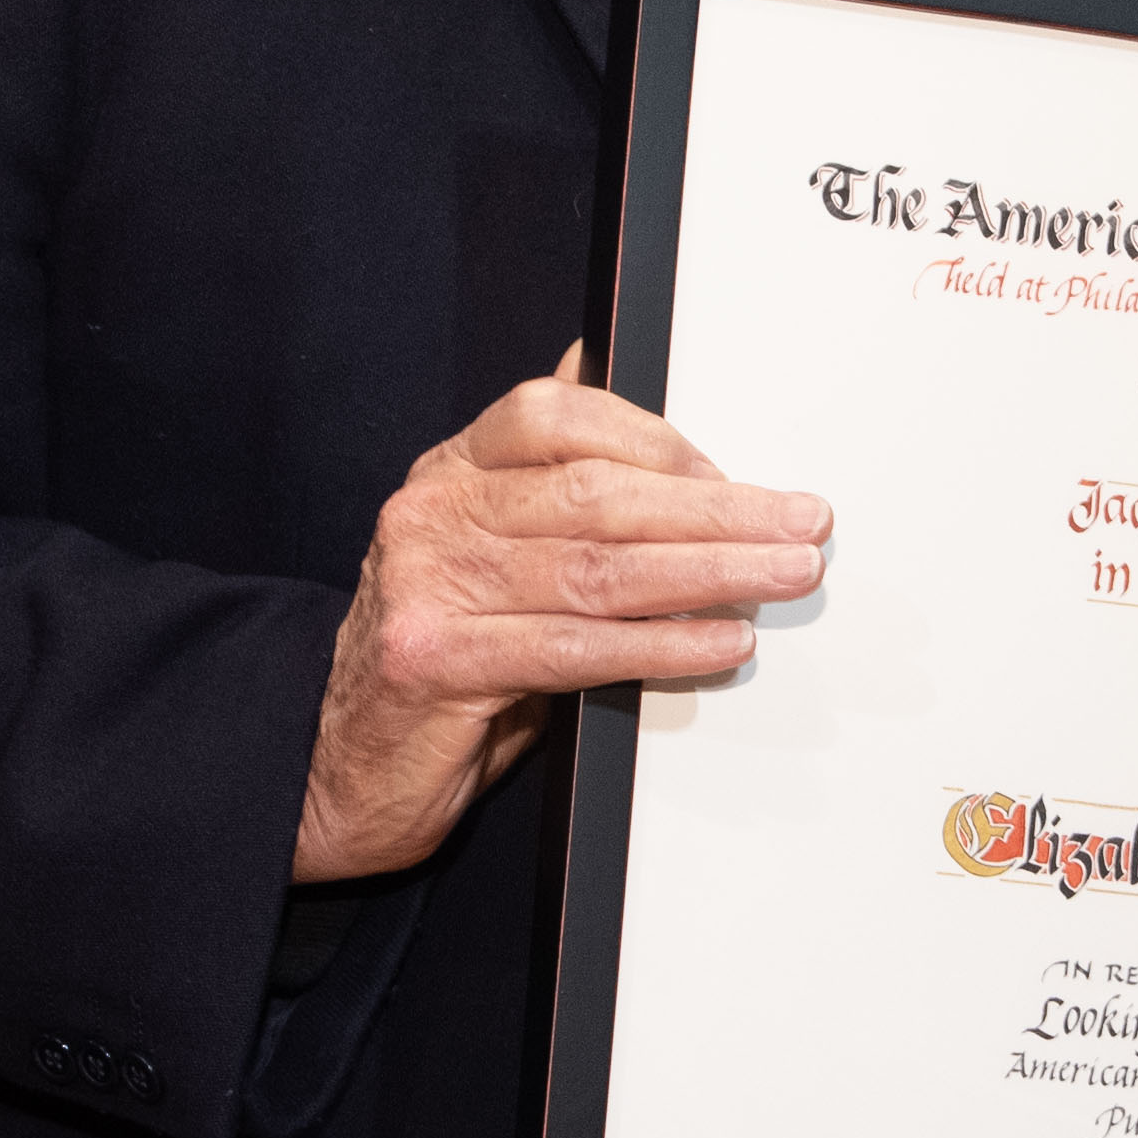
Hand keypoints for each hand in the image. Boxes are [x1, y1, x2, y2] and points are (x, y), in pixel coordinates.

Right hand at [296, 351, 827, 882]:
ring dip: (708, 572)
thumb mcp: (491, 551)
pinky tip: (718, 641)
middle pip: (594, 494)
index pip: (556, 416)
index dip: (656, 441)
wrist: (338, 766)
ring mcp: (427, 587)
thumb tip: (602, 371)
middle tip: (799, 524)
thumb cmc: (440, 656)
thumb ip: (548, 479)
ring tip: (782, 576)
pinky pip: (572, 648)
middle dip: (714, 511)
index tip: (738, 479)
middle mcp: (431, 516)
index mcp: (449, 474)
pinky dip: (659, 645)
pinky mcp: (435, 662)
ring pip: (595, 569)